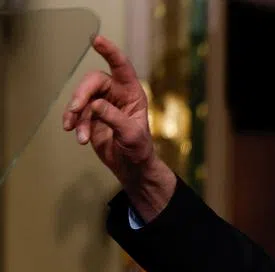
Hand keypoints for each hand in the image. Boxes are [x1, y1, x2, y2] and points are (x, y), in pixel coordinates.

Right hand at [62, 35, 174, 220]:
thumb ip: (115, 118)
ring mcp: (102, 104)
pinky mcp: (90, 116)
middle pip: (92, 82)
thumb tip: (95, 105)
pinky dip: (74, 124)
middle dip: (81, 94)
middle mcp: (116, 94)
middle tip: (76, 110)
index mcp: (132, 93)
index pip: (121, 67)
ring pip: (81, 99)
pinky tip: (78, 138)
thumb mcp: (132, 134)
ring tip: (76, 133)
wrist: (131, 167)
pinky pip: (76, 114)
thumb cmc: (139, 149)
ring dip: (75, 115)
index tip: (97, 40)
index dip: (110, 52)